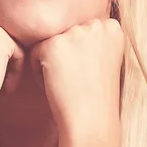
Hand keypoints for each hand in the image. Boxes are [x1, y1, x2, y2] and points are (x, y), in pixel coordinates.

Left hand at [32, 18, 124, 142]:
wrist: (92, 121)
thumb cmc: (97, 97)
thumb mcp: (105, 60)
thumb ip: (94, 39)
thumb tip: (72, 29)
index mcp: (112, 28)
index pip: (82, 31)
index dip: (81, 56)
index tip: (89, 75)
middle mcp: (96, 25)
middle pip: (65, 34)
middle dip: (66, 57)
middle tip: (78, 82)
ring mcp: (75, 33)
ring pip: (49, 43)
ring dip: (52, 64)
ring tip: (68, 84)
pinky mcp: (53, 45)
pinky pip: (34, 54)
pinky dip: (39, 73)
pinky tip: (56, 86)